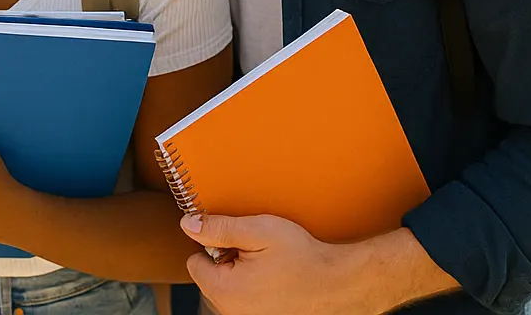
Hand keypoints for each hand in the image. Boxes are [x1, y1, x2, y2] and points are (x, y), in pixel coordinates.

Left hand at [183, 214, 425, 314]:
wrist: (342, 284)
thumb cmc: (304, 258)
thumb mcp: (258, 231)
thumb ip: (219, 228)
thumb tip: (187, 224)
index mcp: (225, 290)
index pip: (194, 264)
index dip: (214, 246)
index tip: (236, 242)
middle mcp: (233, 312)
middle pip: (211, 278)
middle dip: (228, 261)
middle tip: (257, 254)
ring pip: (230, 289)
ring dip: (243, 275)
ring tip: (270, 266)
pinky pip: (248, 300)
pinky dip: (257, 288)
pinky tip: (277, 280)